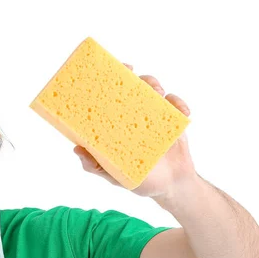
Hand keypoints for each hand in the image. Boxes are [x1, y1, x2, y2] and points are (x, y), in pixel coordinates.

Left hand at [74, 62, 196, 198]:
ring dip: (153, 86)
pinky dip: (179, 104)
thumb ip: (95, 166)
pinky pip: (176, 105)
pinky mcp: (174, 120)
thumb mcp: (113, 175)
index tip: (105, 70)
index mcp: (116, 125)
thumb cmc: (138, 179)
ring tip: (156, 93)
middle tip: (132, 74)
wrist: (170, 187)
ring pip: (153, 91)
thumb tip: (77, 150)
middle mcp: (133, 116)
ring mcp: (154, 116)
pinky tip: (182, 112)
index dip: (106, 81)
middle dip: (132, 75)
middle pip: (132, 87)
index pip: (109, 98)